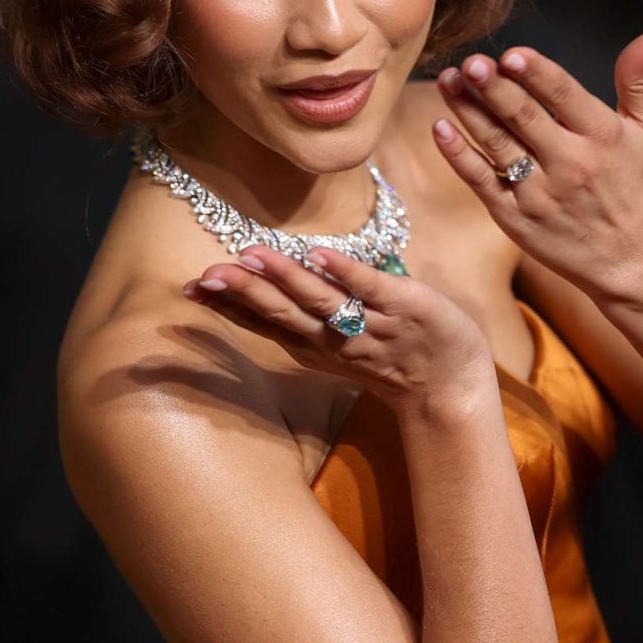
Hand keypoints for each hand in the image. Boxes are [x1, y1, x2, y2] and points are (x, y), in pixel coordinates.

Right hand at [183, 245, 495, 416]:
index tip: (193, 286)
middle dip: (244, 292)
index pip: (264, 322)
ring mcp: (370, 324)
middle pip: (283, 313)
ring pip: (321, 302)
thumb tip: (266, 278)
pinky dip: (346, 273)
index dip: (229, 304)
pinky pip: (372, 288)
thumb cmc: (391, 354)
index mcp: (315, 344)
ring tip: (253, 256)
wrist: (450, 386)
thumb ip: (304, 313)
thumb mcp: (337, 342)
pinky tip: (320, 255)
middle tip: (206, 274)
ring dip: (286, 279)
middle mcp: (335, 339)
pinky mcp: (406, 307)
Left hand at [433, 31, 642, 300]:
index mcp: (604, 136)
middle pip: (523, 118)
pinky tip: (440, 127)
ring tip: (447, 80)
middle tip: (469, 62)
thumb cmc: (640, 186)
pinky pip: (481, 181)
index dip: (536, 73)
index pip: (564, 96)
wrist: (631, 261)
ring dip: (468, 111)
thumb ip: (640, 80)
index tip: (510, 54)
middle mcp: (571, 165)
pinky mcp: (515, 218)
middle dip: (494, 88)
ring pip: (496, 144)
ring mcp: (539, 194)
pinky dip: (458, 155)